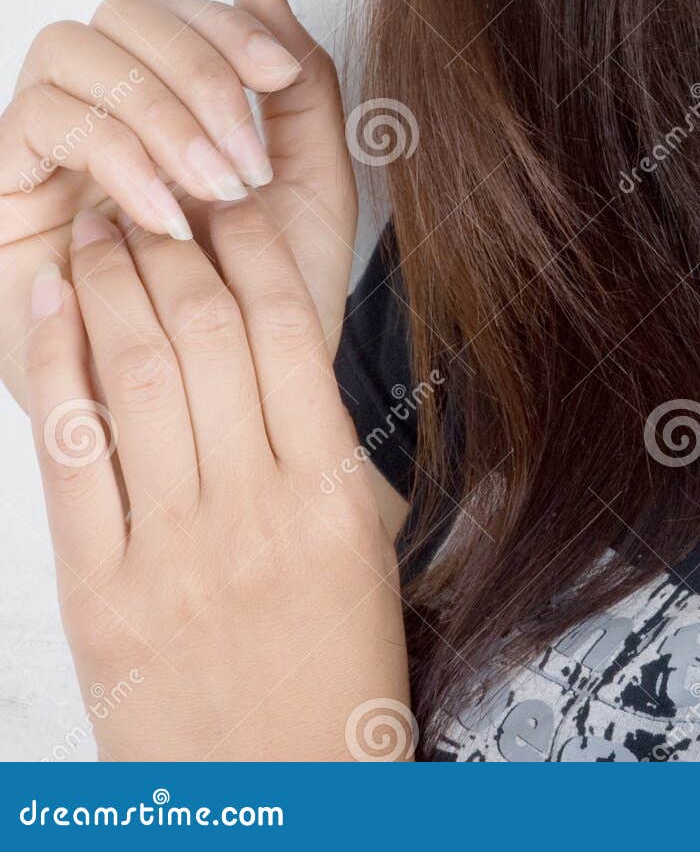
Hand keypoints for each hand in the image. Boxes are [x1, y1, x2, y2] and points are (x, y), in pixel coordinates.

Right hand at [0, 0, 357, 406]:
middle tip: (245, 152)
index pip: (179, 10)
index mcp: (172, 96)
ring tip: (214, 186)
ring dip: (158, 108)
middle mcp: (102, 104)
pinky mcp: (4, 183)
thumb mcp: (306, 185)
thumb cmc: (261, 305)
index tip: (280, 77)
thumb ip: (300, 86)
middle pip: (122, 13)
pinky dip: (114, 153)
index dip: (227, 27)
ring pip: (74, 49)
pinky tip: (164, 215)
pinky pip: (42, 119)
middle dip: (196, 69)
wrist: (225, 409)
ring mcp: (48, 140)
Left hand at [23, 197, 411, 761]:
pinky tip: (50, 304)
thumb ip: (315, 444)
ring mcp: (173, 553)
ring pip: (140, 374)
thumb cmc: (330, 678)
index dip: (251, 245)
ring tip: (99, 227)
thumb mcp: (360, 549)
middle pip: (207, 332)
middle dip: (172, 245)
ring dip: (112, 283)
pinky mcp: (100, 596)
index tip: (229, 200)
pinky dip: (55, 365)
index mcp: (332, 496)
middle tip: (151, 198)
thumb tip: (265, 336)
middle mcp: (256, 512)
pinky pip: (74, 453)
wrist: (283, 806)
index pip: (288, 327)